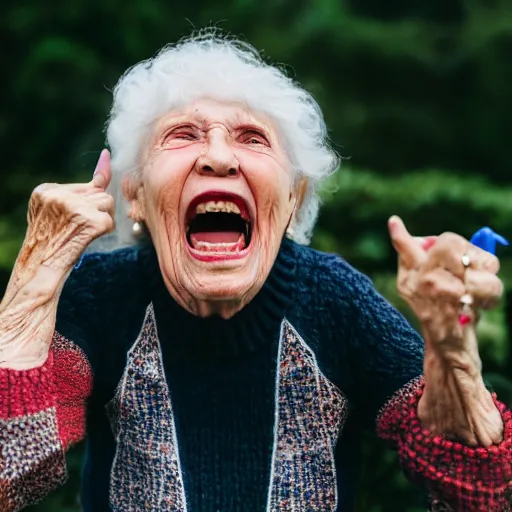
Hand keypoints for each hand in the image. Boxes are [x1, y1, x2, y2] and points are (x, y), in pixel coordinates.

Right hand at [0, 150, 114, 369]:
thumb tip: (106, 157)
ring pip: (108, 204)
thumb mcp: (60, 211)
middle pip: (101, 195)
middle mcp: (56, 193)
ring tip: (81, 236)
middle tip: (80, 231)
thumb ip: (85, 187)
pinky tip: (86, 240)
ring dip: (103, 222)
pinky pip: (109, 220)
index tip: (83, 216)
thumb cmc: (53, 244)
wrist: (38, 273)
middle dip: (99, 213)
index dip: (93, 204)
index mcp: (46, 190)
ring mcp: (70, 205)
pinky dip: (104, 232)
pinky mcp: (85, 219)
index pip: (88, 186)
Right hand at [388, 216, 502, 356]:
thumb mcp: (426, 292)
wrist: (450, 351)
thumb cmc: (444, 315)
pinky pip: (486, 279)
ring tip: (479, 290)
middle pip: (449, 241)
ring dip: (485, 272)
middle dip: (469, 250)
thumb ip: (423, 265)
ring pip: (472, 257)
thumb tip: (426, 241)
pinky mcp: (458, 300)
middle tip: (473, 267)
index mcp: (410, 277)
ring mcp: (437, 289)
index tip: (395, 221)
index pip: (405, 249)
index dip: (401, 236)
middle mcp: (419, 281)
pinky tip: (483, 303)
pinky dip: (492, 290)